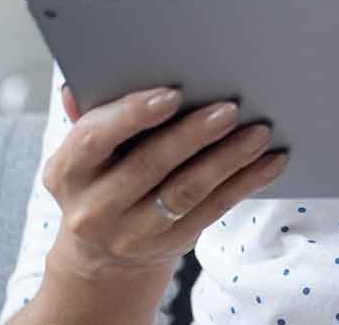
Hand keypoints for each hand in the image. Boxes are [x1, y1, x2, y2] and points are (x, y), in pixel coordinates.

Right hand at [41, 85, 287, 286]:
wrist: (101, 255)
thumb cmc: (100, 177)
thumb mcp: (85, 151)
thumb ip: (90, 113)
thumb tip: (78, 83)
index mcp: (67, 171)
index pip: (95, 138)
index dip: (132, 115)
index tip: (172, 94)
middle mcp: (94, 208)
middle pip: (149, 165)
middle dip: (193, 134)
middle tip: (230, 108)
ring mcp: (132, 233)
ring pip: (187, 191)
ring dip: (229, 158)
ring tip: (259, 131)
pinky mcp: (170, 244)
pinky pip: (214, 210)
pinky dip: (246, 182)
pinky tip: (270, 161)